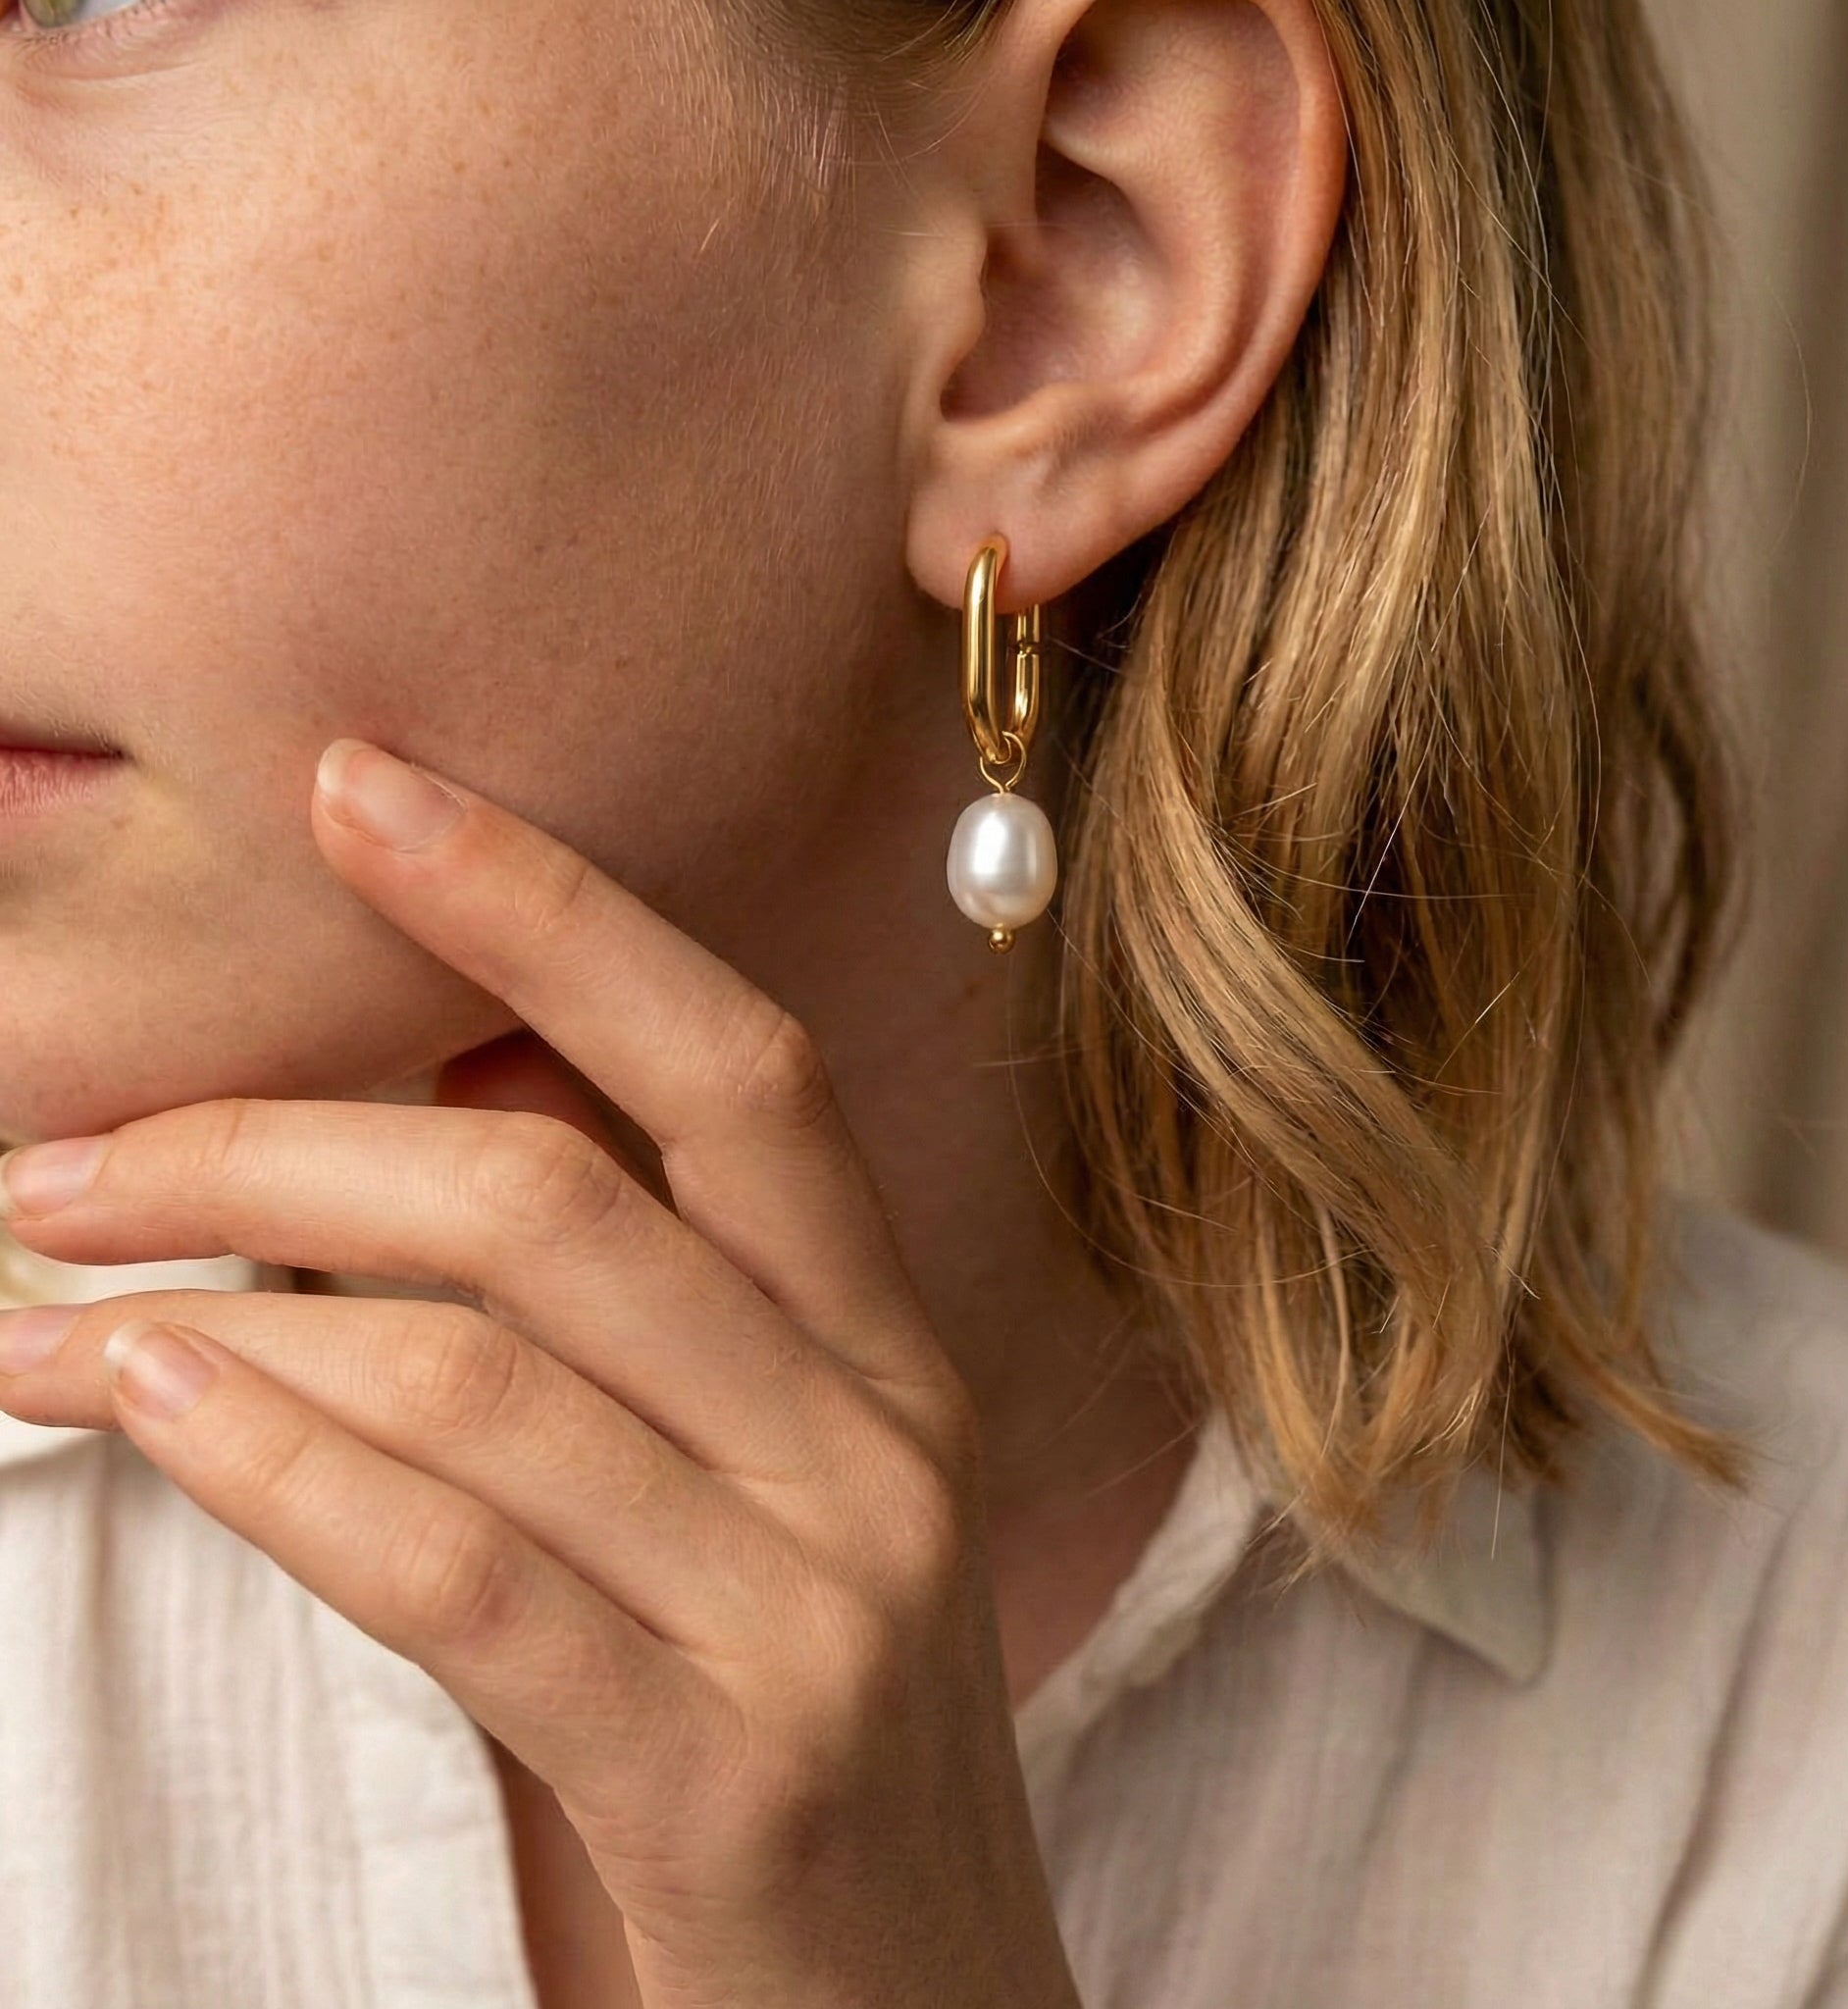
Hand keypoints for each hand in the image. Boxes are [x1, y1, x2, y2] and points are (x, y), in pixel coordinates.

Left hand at [0, 738, 1081, 2008]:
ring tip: (39, 1298)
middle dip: (287, 1134)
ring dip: (226, 1301)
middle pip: (573, 1198)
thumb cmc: (783, 1742)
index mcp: (887, 1356)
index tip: (361, 790)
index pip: (740, 1069)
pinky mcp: (731, 1776)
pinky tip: (147, 1403)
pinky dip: (277, 1462)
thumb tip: (433, 1108)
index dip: (557, 912)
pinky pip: (466, 1565)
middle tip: (67, 1148)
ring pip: (493, 1370)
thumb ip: (624, 1319)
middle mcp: (882, 1445)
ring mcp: (824, 1609)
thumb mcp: (737, 1508)